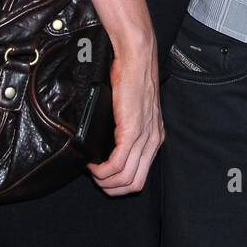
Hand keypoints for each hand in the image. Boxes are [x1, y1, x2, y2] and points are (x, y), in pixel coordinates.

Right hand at [86, 35, 162, 195]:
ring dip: (104, 181)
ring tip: (91, 170)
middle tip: (95, 178)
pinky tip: (92, 164)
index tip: (103, 174)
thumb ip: (125, 129)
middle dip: (111, 188)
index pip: (141, 176)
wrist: (136, 58)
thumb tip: (107, 144)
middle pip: (134, 184)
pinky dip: (101, 170)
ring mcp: (143, 137)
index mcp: (155, 137)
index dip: (119, 182)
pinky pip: (117, 165)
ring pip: (125, 179)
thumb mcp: (131, 109)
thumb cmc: (131, 77)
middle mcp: (153, 141)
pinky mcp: (132, 131)